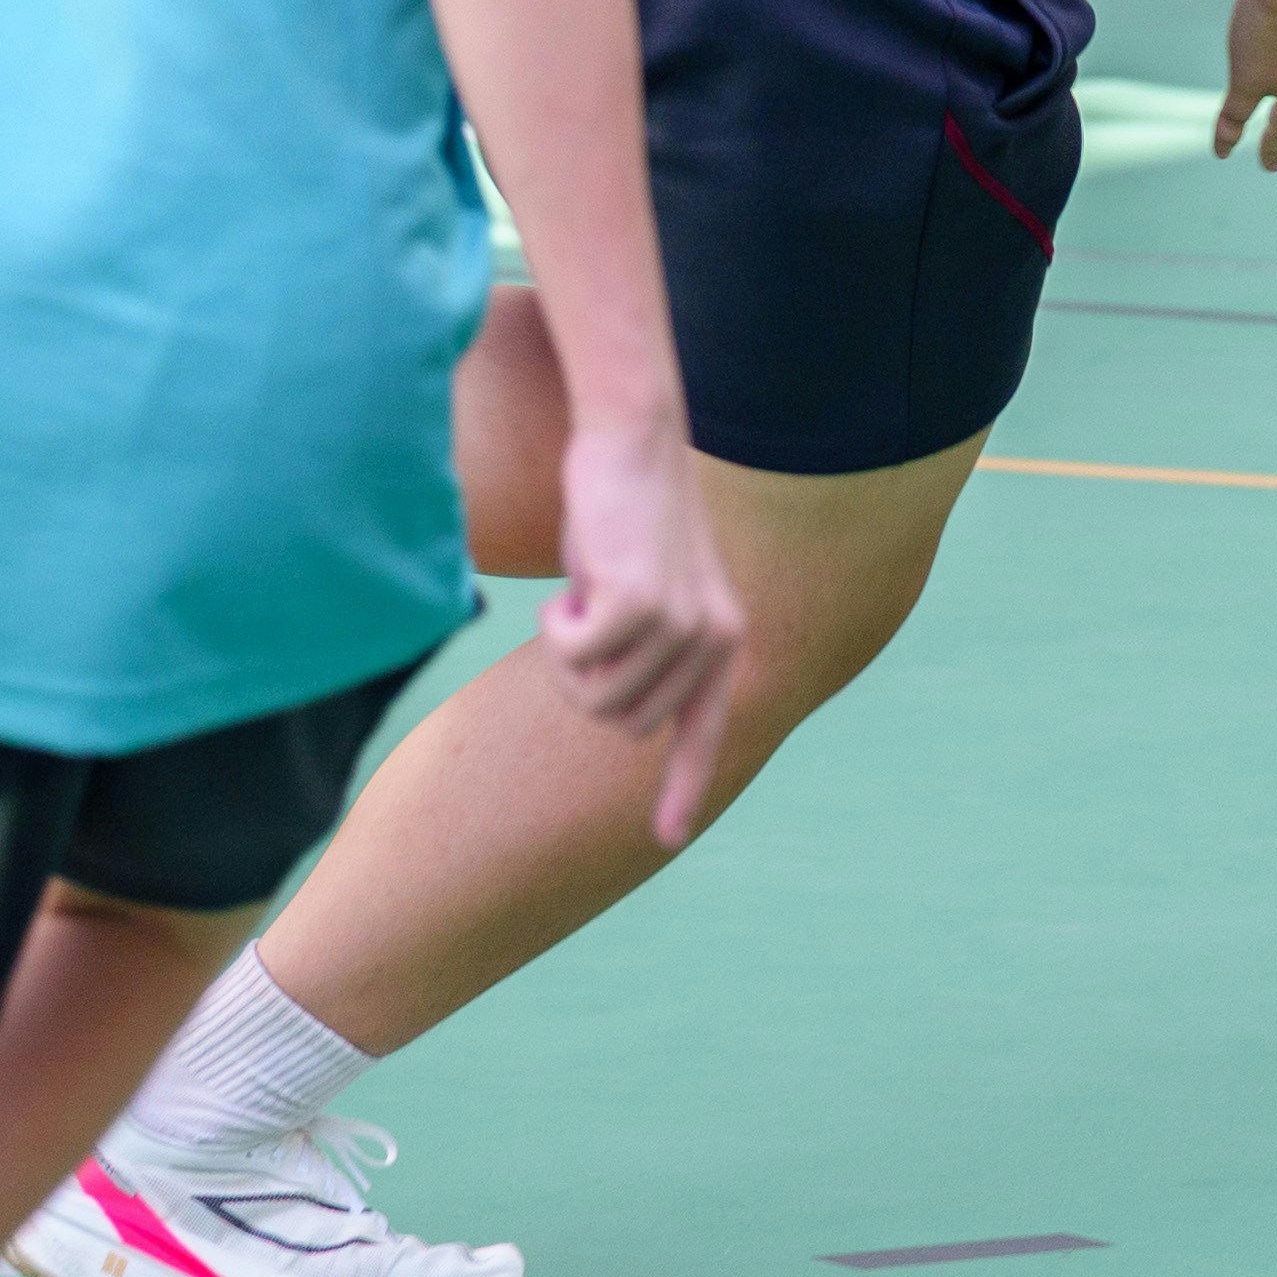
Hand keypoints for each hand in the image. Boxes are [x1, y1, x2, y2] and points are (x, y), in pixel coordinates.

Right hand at [532, 404, 747, 847]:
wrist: (634, 439)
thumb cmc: (626, 513)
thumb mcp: (644, 587)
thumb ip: (645, 645)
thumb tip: (617, 707)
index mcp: (721, 640)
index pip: (706, 732)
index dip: (684, 786)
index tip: (668, 838)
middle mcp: (713, 641)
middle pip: (619, 722)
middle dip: (583, 682)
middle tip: (583, 618)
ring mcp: (682, 627)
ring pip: (595, 698)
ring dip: (568, 654)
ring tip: (585, 594)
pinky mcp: (643, 607)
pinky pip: (573, 658)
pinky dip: (555, 629)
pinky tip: (575, 581)